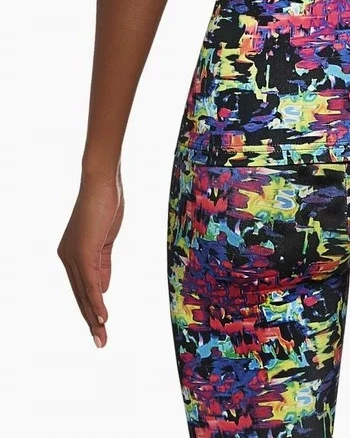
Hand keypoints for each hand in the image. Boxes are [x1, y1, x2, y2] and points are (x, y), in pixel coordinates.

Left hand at [58, 171, 123, 347]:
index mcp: (73, 254)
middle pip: (80, 295)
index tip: (100, 326)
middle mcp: (68, 258)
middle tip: (100, 342)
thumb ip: (103, 264)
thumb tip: (103, 289)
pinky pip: (91, 282)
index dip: (91, 307)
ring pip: (84, 293)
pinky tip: (102, 316)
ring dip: (94, 317)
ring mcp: (74, 256)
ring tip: (101, 337)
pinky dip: (96, 301)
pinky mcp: (83, 252)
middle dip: (90, 320)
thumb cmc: (105, 204)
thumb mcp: (105, 239)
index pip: (82, 287)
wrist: (102, 183)